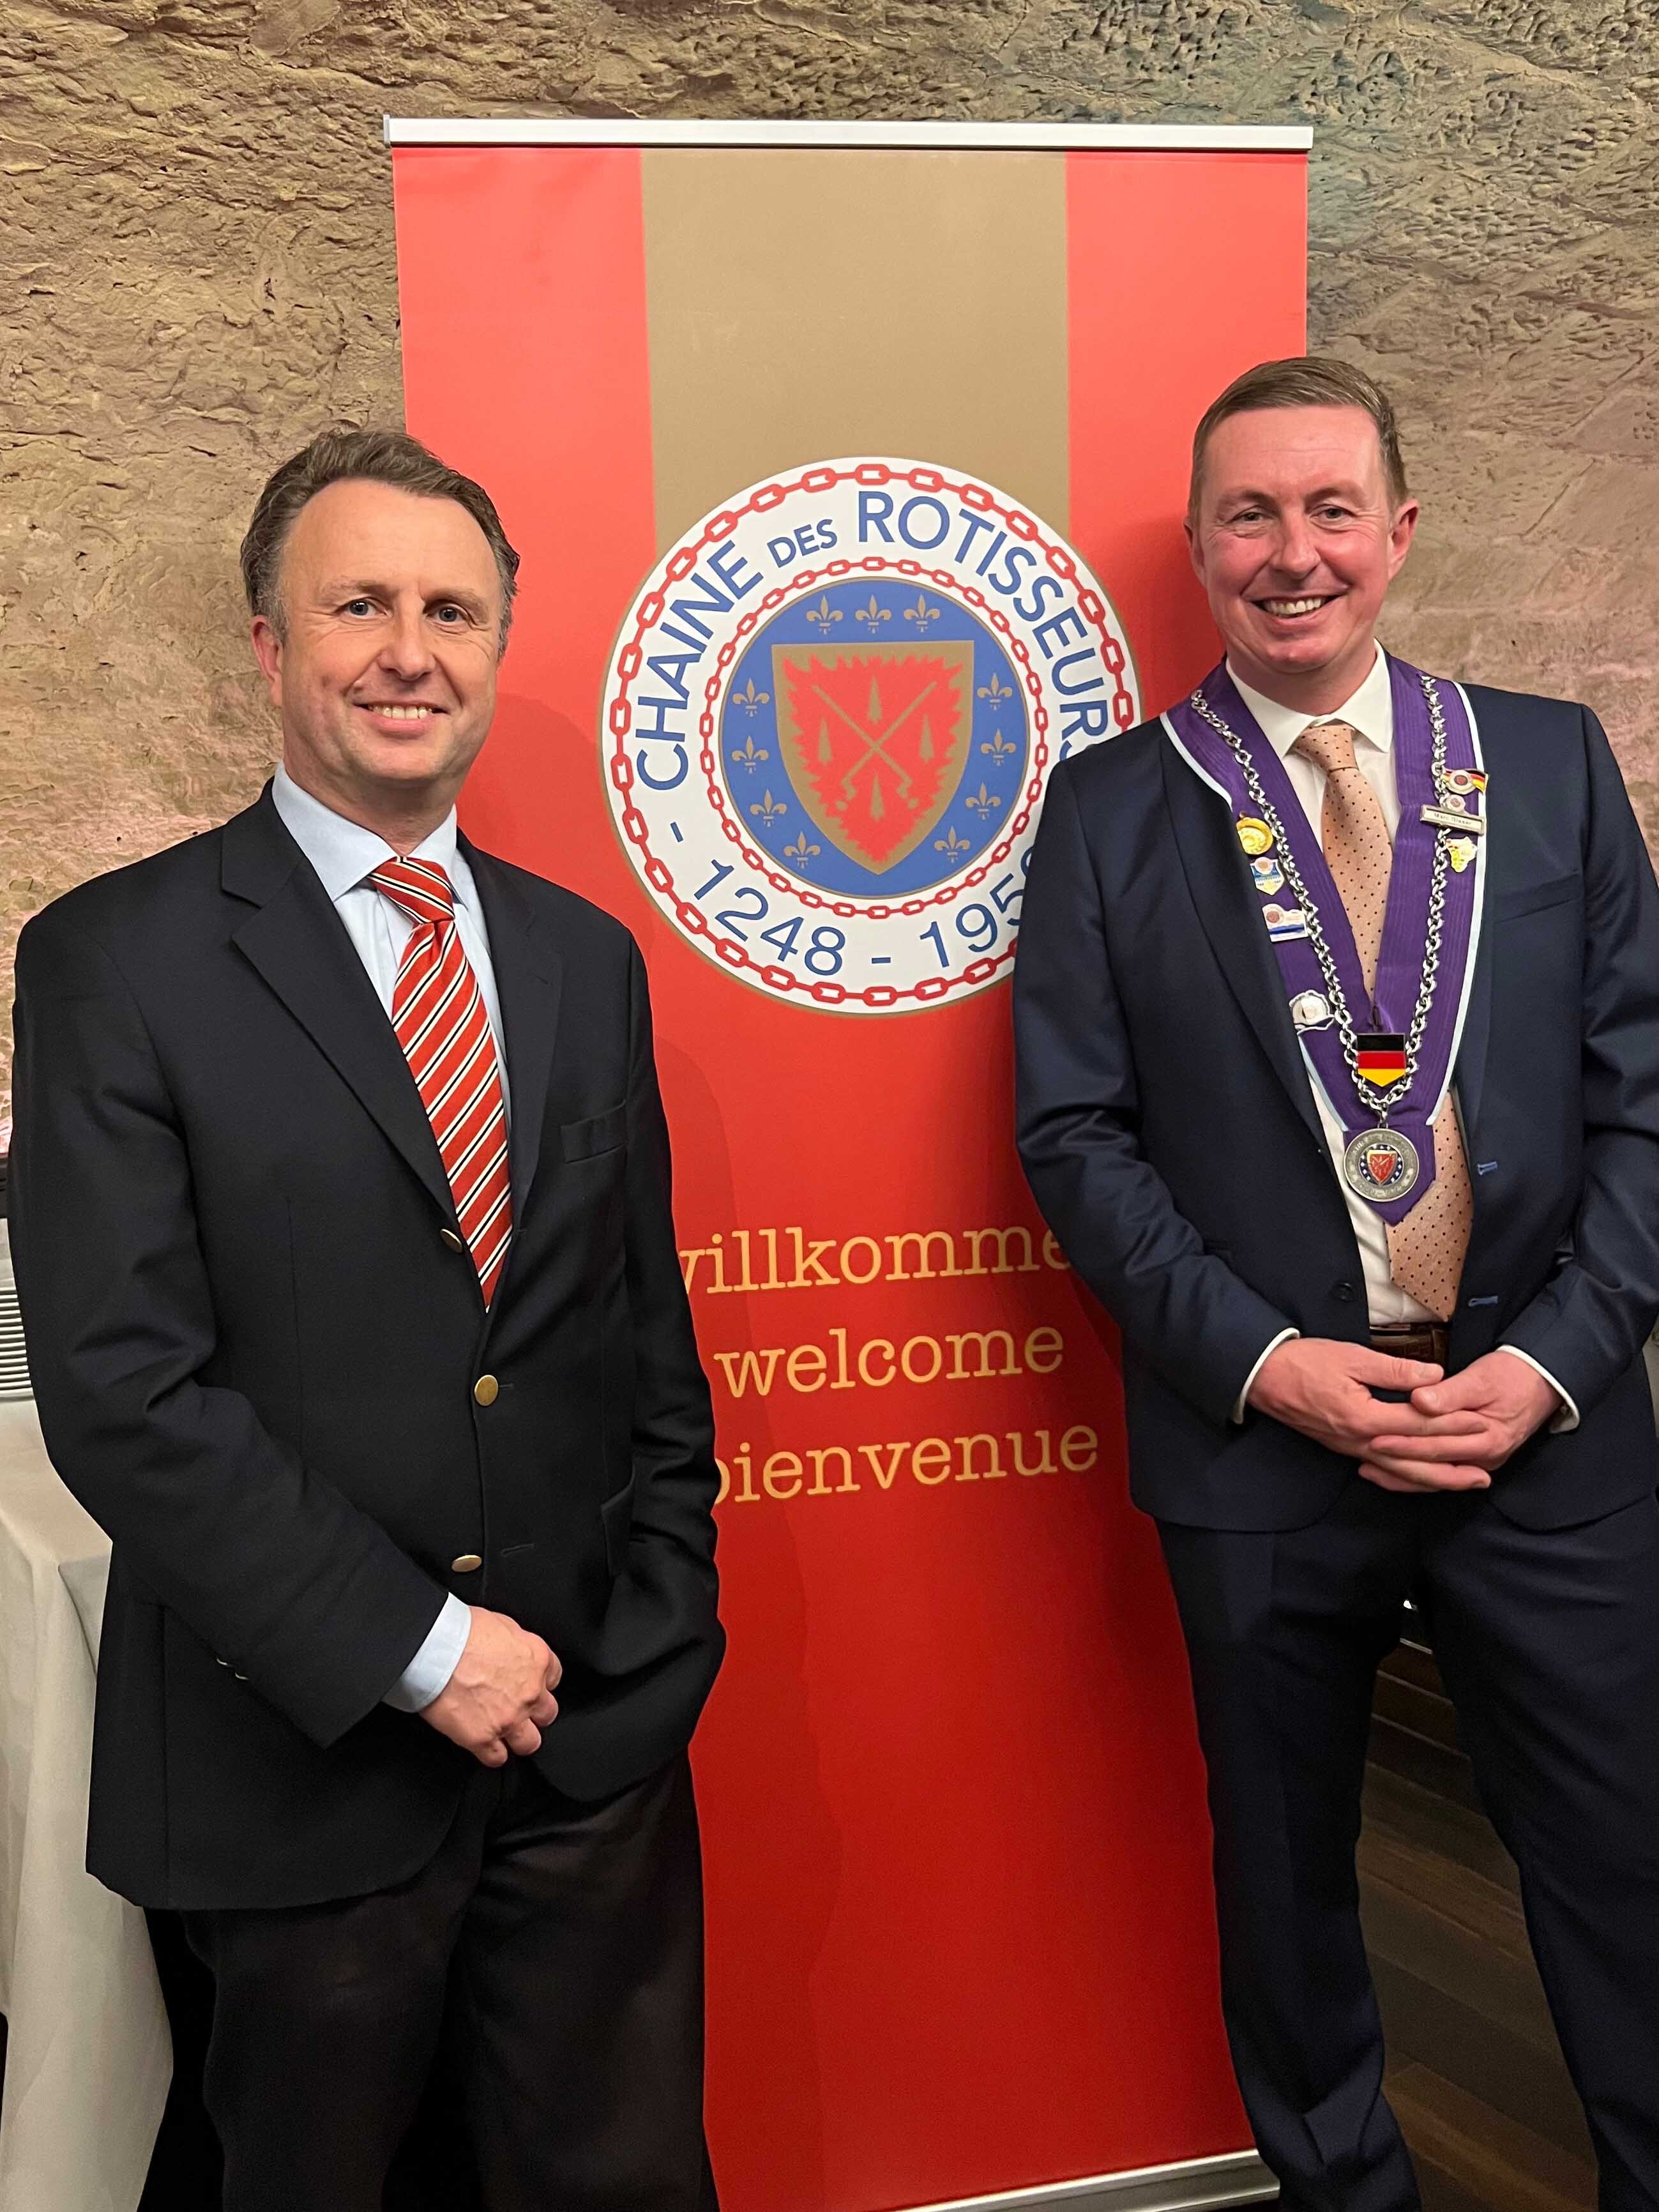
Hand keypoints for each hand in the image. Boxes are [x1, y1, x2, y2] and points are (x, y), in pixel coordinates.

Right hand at [419, 1606, 561, 1766]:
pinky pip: (497, 1758)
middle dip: (533, 1713)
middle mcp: (529, 1693)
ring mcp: (508, 1718)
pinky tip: (484, 1745)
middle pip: (547, 1714)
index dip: (539, 1683)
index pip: (553, 1679)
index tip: (528, 1685)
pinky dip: (492, 1754)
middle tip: (517, 1709)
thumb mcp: (504, 1624)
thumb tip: (511, 1653)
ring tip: (504, 1732)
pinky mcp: (483, 1738)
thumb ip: (517, 1645)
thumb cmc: (463, 1631)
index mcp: (537, 1660)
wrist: (436, 1649)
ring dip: (519, 1739)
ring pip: (529, 1743)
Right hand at [1248, 1336, 1463, 1469]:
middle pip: (1415, 1461)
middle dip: (1452, 1468)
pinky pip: (1385, 1469)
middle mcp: (1360, 1442)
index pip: (1419, 1425)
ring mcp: (1351, 1449)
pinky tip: (1422, 1479)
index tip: (1482, 1422)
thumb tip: (1434, 1376)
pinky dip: (1409, 1478)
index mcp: (1364, 1418)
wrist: (1263, 1378)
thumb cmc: (1304, 1363)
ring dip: (1435, 1480)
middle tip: (1485, 1473)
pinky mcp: (1345, 1448)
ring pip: (1401, 1472)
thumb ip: (1395, 1370)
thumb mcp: (1350, 1357)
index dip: (1453, 1424)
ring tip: (1465, 1483)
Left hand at [1355, 1350, 1560, 1493]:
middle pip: (1433, 1462)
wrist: (1542, 1382)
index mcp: (1487, 1438)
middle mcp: (1485, 1457)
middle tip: (1363, 1455)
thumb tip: (1421, 1401)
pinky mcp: (1475, 1459)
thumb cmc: (1512, 1376)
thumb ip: (1450, 1393)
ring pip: (1435, 1475)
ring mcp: (1481, 1461)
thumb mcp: (1481, 1378)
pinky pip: (1442, 1471)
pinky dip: (1416, 1475)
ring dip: (1402, 1475)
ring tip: (1368, 1469)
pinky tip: (1392, 1473)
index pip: (1437, 1442)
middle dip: (1397, 1461)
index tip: (1376, 1437)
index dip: (1405, 1440)